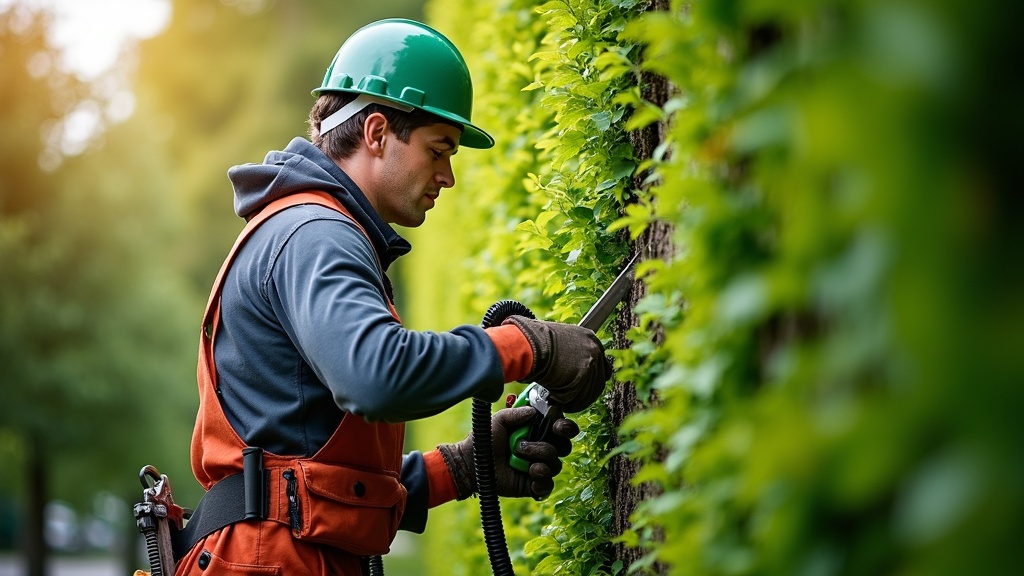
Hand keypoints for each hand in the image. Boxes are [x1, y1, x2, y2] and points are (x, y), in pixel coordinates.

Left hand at [438, 406, 579, 499]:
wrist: (472, 464)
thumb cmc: (485, 440)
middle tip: (532, 442)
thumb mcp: (499, 420)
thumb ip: (516, 413)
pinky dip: (541, 479)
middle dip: (551, 444)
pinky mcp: (534, 485)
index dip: (564, 427)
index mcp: (537, 431)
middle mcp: (541, 448)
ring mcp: (539, 467)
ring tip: (518, 455)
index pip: (561, 428)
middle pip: (564, 447)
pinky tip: (530, 474)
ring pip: (556, 464)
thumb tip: (534, 412)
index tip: (557, 426)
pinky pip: (548, 485)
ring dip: (538, 458)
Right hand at [501, 316, 611, 411]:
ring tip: (559, 400)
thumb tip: (572, 369)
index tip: (580, 387)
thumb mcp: (560, 341)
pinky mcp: (582, 376)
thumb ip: (572, 353)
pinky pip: (577, 398)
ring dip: (574, 400)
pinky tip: (554, 399)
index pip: (601, 366)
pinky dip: (566, 402)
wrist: (529, 343)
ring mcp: (590, 363)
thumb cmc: (536, 342)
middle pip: (598, 383)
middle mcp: (594, 349)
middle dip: (583, 394)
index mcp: (590, 338)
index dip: (590, 380)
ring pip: (588, 394)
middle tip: (570, 398)